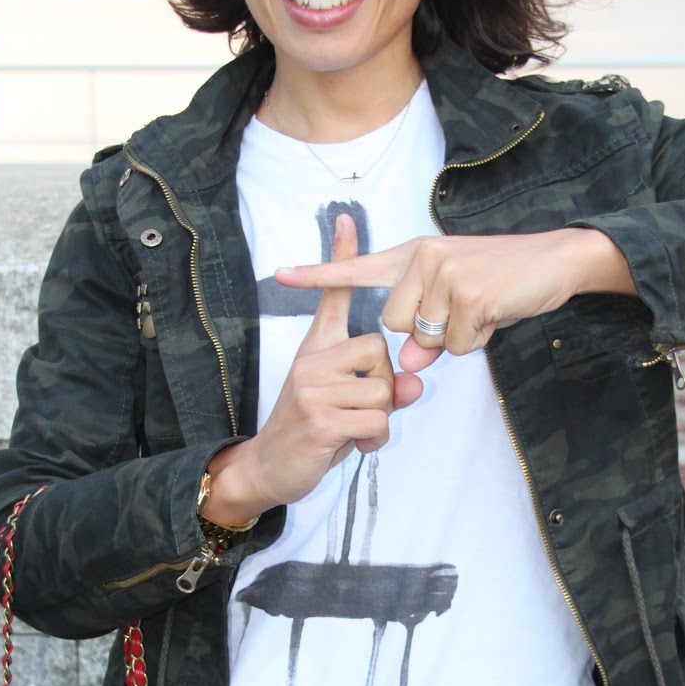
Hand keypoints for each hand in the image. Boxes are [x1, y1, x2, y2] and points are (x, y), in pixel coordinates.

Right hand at [205, 215, 422, 519]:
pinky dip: (375, 439)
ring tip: (356, 431)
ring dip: (380, 420)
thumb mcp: (346, 403)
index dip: (342, 256)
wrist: (268, 467)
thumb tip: (416, 384)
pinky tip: (355, 445)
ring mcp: (312, 389)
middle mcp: (311, 360)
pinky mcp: (320, 420)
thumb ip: (384, 389)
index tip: (345, 217)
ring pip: (383, 392)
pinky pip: (376, 421)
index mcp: (316, 348)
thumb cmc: (310, 431)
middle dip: (385, 386)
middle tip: (362, 409)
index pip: (332, 296)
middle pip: (379, 352)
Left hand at [275, 228, 634, 371]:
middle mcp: (423, 256)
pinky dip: (477, 339)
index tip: (280, 275)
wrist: (555, 260)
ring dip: (455, 337)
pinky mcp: (467, 292)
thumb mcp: (459, 304)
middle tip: (466, 311)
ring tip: (483, 310)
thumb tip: (407, 363)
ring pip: (425, 338)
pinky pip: (455, 344)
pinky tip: (496, 313)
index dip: (318, 274)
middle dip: (428, 333)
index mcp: (415, 253)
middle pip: (395, 325)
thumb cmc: (505, 280)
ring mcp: (444, 272)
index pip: (359, 266)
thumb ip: (425, 330)